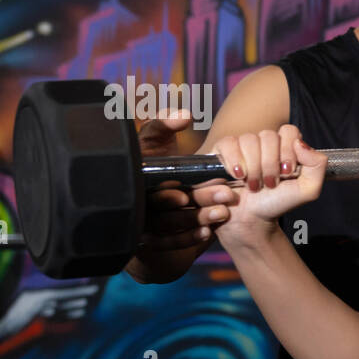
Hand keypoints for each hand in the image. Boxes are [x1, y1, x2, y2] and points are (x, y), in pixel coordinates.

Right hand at [135, 108, 235, 253]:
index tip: (183, 194)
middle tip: (225, 194)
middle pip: (162, 206)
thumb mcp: (156, 140)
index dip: (163, 194)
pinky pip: (167, 242)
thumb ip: (164, 124)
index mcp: (132, 175)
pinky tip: (208, 233)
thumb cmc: (155, 160)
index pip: (141, 184)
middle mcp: (132, 199)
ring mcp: (140, 220)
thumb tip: (184, 115)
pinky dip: (187, 238)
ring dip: (195, 219)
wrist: (154, 196)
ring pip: (167, 224)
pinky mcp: (150, 239)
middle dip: (195, 200)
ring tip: (223, 212)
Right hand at [212, 125, 326, 248]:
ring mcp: (243, 145)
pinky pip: (228, 143)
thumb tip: (301, 143)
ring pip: (249, 140)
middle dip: (270, 164)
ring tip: (255, 186)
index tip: (287, 172)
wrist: (252, 220)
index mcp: (285, 147)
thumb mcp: (307, 190)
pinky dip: (235, 161)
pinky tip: (238, 176)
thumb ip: (317, 166)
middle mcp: (264, 143)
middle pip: (268, 135)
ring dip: (254, 167)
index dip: (288, 150)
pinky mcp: (223, 151)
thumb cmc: (277, 203)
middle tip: (270, 184)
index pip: (289, 131)